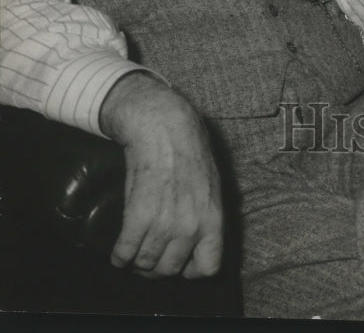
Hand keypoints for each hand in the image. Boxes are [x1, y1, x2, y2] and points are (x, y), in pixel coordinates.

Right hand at [99, 72, 222, 278]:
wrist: (164, 125)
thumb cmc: (188, 150)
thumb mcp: (210, 185)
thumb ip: (205, 215)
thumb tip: (198, 241)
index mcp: (213, 218)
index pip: (207, 268)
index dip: (190, 269)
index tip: (179, 261)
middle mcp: (191, 226)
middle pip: (170, 269)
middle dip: (157, 267)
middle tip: (149, 256)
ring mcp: (164, 223)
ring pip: (145, 263)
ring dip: (136, 262)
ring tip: (133, 252)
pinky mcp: (138, 215)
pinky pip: (124, 252)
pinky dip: (118, 257)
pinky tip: (118, 252)